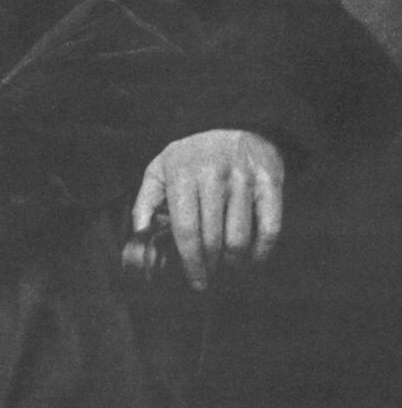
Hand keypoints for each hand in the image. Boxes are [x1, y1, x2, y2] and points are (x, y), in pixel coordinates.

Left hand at [131, 129, 283, 290]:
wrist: (237, 126)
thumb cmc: (193, 157)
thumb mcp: (161, 169)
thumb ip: (145, 202)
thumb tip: (139, 235)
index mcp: (182, 172)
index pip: (185, 229)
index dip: (190, 261)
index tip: (195, 281)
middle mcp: (212, 173)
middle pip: (213, 238)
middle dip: (211, 265)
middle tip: (211, 275)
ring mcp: (243, 177)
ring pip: (239, 238)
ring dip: (234, 263)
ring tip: (228, 266)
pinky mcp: (269, 181)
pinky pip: (269, 229)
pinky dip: (261, 252)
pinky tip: (252, 258)